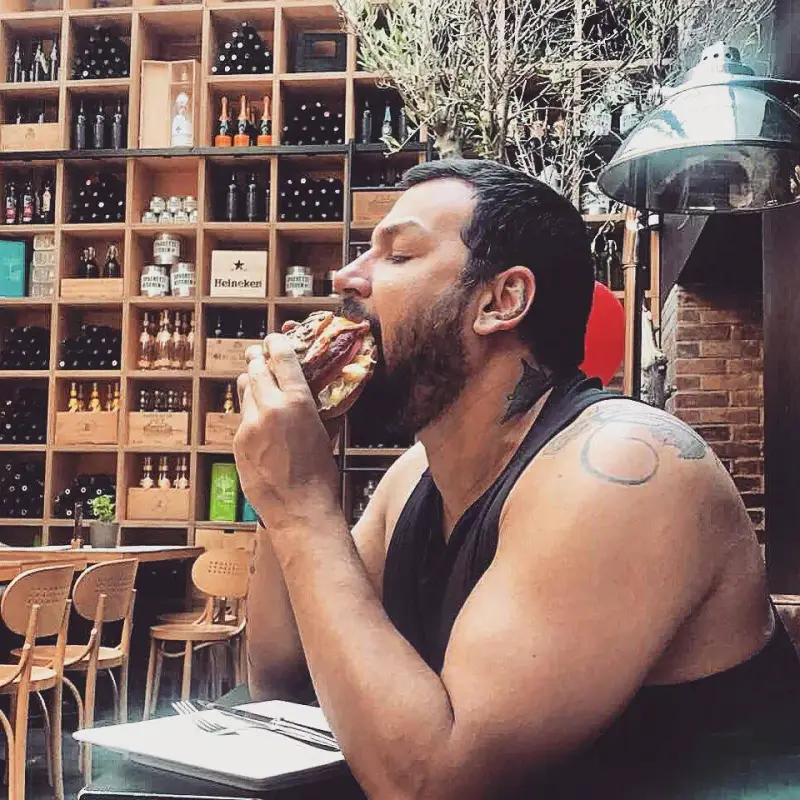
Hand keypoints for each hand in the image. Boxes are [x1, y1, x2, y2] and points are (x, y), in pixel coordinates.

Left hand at [233, 335, 340, 532]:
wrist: (299, 508)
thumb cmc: (321, 473)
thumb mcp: (326, 432)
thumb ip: (318, 406)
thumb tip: (321, 391)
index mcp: (297, 401)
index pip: (281, 357)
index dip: (276, 343)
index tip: (275, 338)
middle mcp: (269, 407)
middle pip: (255, 368)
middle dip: (258, 358)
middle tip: (261, 354)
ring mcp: (249, 425)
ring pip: (244, 389)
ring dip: (251, 381)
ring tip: (257, 381)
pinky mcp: (238, 442)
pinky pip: (242, 416)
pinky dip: (250, 410)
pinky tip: (259, 418)